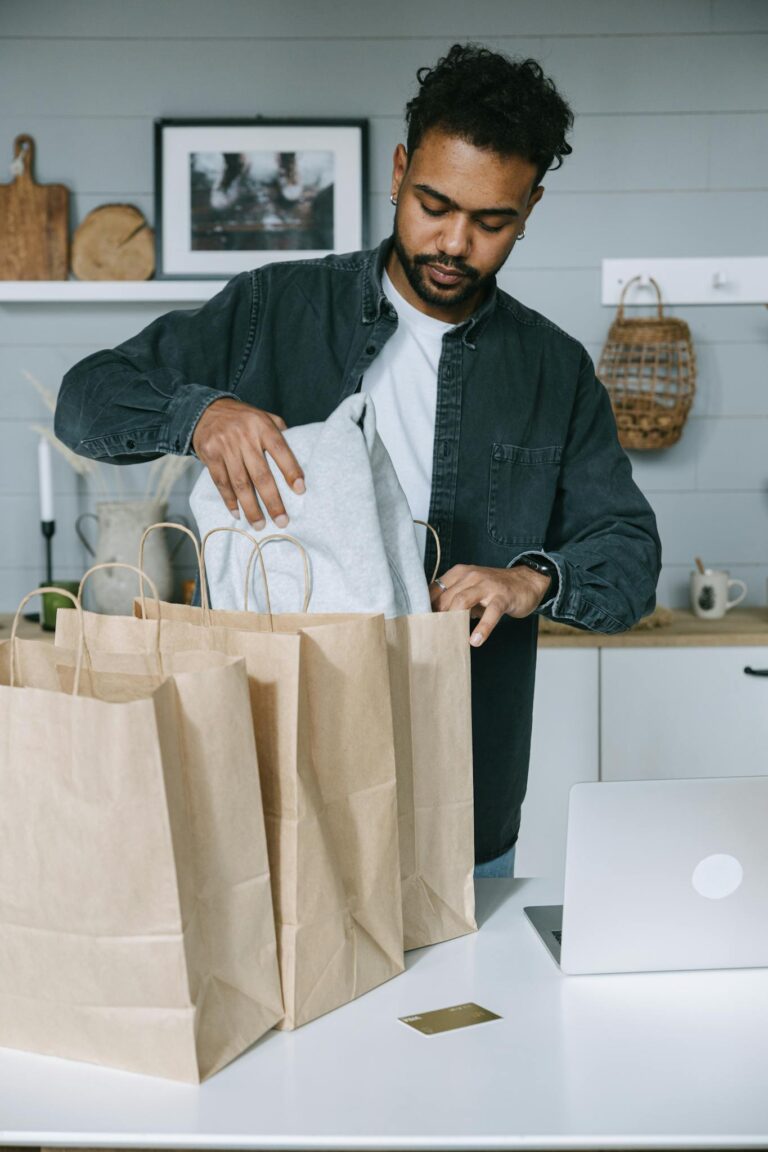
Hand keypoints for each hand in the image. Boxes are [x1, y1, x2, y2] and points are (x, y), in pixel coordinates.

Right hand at [191, 397, 304, 528]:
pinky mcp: (209, 455)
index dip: (291, 470)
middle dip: (272, 501)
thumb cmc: (243, 419)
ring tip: (260, 525)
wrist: (206, 410)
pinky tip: (238, 513)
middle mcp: (244, 436)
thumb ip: (280, 432)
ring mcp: (225, 446)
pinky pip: (221, 482)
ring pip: (240, 483)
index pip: (280, 450)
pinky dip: (230, 500)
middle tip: (282, 521)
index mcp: (262, 426)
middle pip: (261, 474)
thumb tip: (298, 454)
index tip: (300, 490)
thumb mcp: (264, 416)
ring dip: (251, 507)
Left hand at [429, 563, 551, 646]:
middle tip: (431, 636)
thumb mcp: (471, 589)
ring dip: (453, 620)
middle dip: (437, 617)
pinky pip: (490, 613)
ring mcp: (487, 585)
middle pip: (446, 597)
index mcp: (460, 572)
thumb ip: (454, 600)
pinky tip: (475, 640)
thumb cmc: (494, 589)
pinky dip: (482, 628)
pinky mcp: (502, 597)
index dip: (426, 607)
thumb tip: (434, 620)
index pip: (436, 589)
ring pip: (462, 600)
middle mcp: (471, 576)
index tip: (420, 623)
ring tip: (448, 637)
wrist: (526, 582)